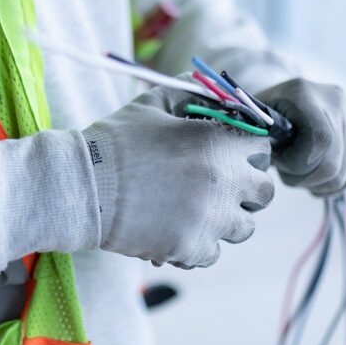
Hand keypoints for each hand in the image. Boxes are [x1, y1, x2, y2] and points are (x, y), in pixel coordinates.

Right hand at [81, 79, 273, 268]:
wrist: (81, 187)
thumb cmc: (115, 142)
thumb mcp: (152, 103)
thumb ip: (189, 92)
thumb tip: (211, 91)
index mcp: (218, 143)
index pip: (263, 147)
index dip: (248, 149)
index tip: (233, 154)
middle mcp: (224, 182)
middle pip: (264, 192)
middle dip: (247, 188)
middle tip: (220, 186)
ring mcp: (211, 220)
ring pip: (244, 227)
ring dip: (226, 219)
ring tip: (198, 211)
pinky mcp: (192, 248)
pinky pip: (214, 253)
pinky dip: (200, 245)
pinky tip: (178, 230)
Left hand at [256, 78, 345, 195]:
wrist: (284, 99)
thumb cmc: (264, 116)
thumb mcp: (252, 123)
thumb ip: (256, 140)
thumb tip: (263, 164)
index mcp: (303, 93)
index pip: (320, 139)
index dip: (299, 164)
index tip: (279, 163)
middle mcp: (336, 100)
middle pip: (334, 163)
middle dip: (305, 179)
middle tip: (287, 173)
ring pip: (345, 174)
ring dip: (317, 184)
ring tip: (298, 171)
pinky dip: (331, 184)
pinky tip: (313, 174)